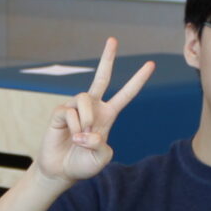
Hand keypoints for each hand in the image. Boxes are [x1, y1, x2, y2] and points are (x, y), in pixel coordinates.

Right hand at [35, 38, 154, 184]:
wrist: (60, 171)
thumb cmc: (83, 164)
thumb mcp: (101, 159)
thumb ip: (101, 147)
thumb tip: (87, 131)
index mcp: (108, 115)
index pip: (126, 94)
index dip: (138, 80)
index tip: (150, 64)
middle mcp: (93, 107)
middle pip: (102, 77)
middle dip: (107, 58)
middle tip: (113, 39)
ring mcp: (76, 108)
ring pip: (85, 98)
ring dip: (86, 120)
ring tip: (81, 137)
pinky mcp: (60, 112)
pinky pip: (70, 112)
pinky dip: (74, 127)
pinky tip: (71, 137)